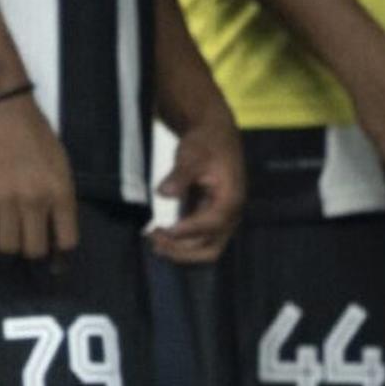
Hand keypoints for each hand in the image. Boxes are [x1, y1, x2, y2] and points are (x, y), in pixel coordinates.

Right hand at [0, 93, 79, 261]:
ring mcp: (5, 199)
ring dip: (7, 243)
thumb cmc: (37, 136)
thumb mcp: (61, 166)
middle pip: (34, 251)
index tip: (52, 244)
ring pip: (7, 247)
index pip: (66, 242)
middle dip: (32, 249)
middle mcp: (34, 201)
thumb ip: (60, 199)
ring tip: (6, 230)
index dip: (60, 248)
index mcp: (60, 193)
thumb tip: (55, 233)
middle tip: (26, 238)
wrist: (3, 111)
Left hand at [150, 112, 244, 263]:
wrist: (214, 134)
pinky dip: (180, 243)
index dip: (188, 230)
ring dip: (179, 250)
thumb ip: (180, 175)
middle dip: (181, 249)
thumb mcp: (192, 153)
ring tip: (153, 240)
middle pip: (209, 247)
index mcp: (231, 199)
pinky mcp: (211, 219)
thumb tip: (164, 192)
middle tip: (154, 239)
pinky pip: (198, 240)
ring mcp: (222, 219)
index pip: (212, 224)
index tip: (164, 230)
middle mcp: (231, 214)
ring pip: (204, 249)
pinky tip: (158, 236)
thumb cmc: (205, 142)